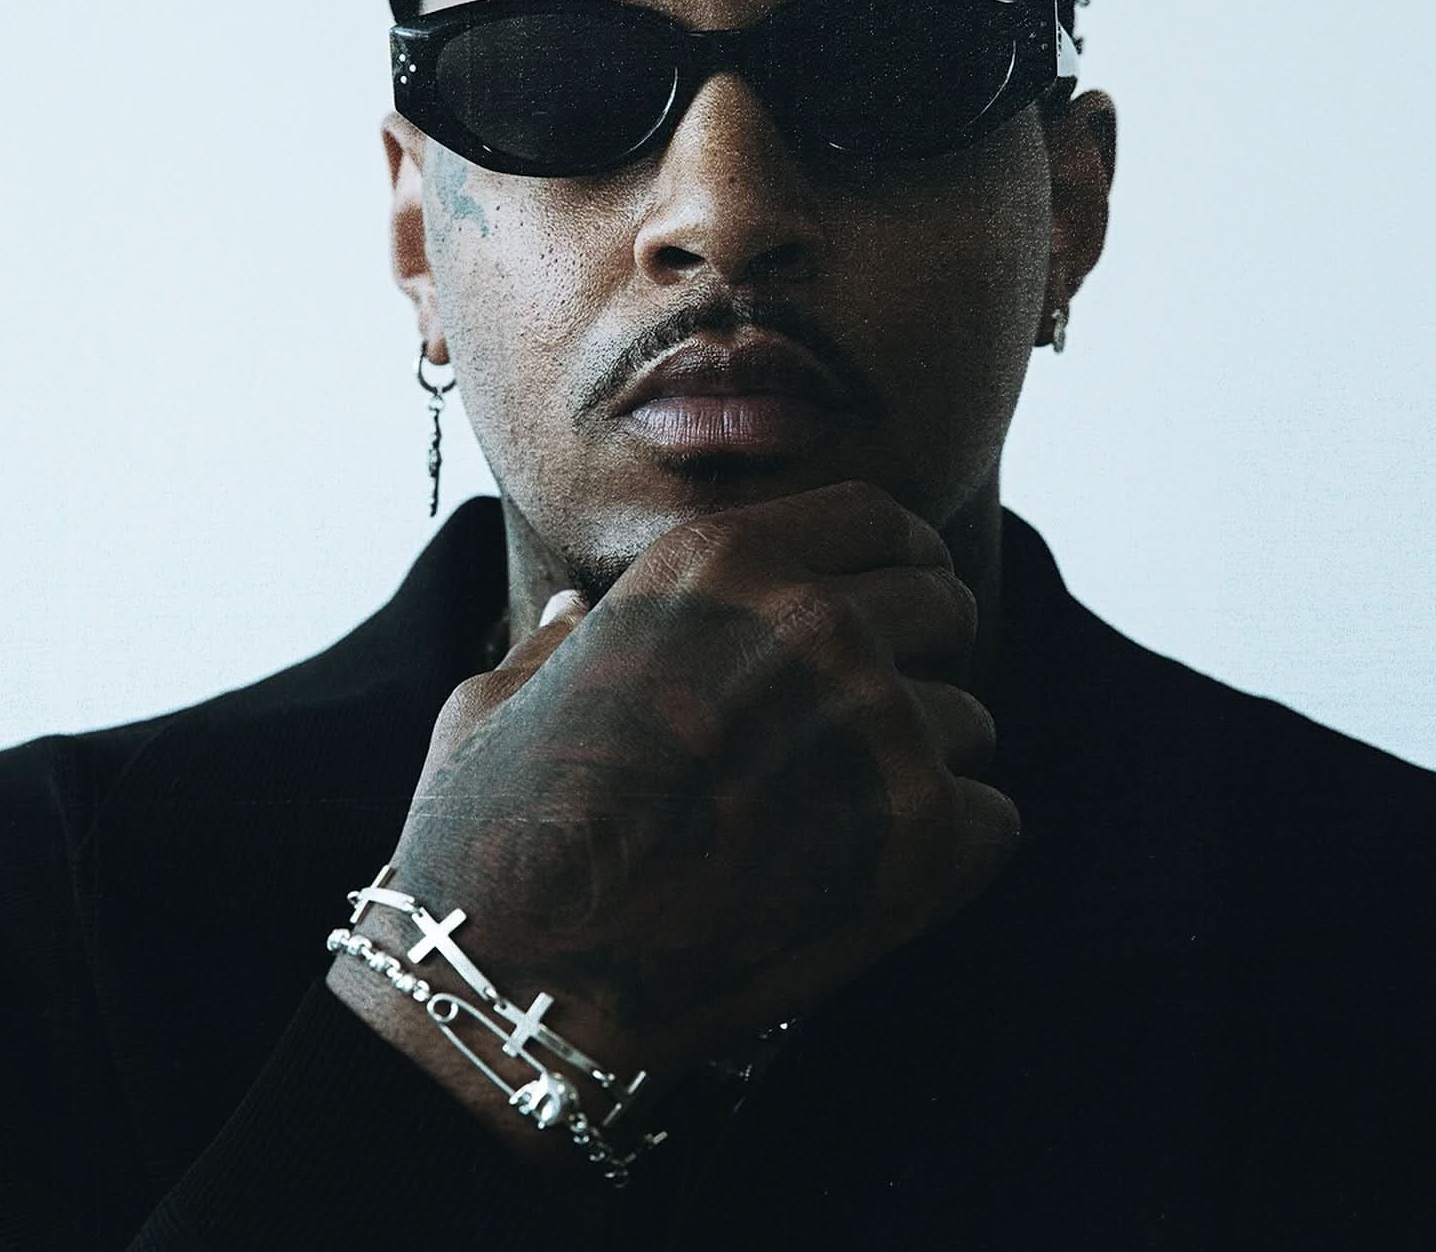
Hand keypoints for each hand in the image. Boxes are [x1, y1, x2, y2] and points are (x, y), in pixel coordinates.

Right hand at [331, 481, 1016, 1135]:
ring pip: (968, 720)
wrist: (526, 974)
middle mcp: (816, 618)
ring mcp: (877, 721)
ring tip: (838, 825)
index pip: (878, 517)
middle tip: (873, 719)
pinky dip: (946, 851)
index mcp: (723, 559)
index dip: (897, 559)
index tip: (896, 599)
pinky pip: (993, 817)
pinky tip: (871, 882)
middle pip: (945, 604)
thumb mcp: (505, 693)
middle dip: (922, 654)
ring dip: (922, 765)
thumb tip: (574, 615)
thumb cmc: (499, 829)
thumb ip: (565, 640)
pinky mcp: (921, 831)